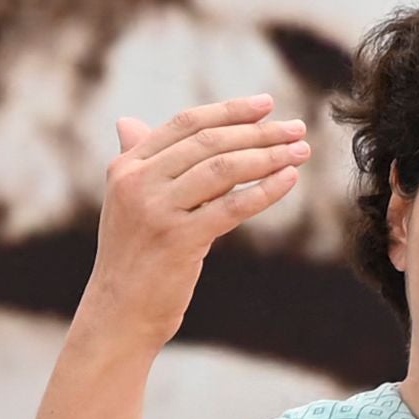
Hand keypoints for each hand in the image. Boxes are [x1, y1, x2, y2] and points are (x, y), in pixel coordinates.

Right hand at [77, 93, 310, 353]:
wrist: (118, 313)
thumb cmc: (130, 258)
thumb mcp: (126, 204)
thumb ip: (137, 163)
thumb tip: (129, 123)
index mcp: (126, 166)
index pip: (186, 124)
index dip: (230, 111)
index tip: (267, 104)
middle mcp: (138, 181)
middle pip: (209, 142)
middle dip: (259, 131)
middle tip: (296, 128)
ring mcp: (156, 210)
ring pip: (223, 169)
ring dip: (268, 156)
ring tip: (300, 151)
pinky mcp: (178, 240)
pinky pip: (231, 207)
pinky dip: (264, 191)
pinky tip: (288, 181)